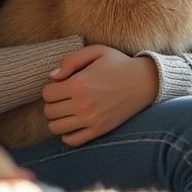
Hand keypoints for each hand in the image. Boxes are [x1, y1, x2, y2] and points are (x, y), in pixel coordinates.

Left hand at [42, 44, 158, 146]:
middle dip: (52, 103)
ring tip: (67, 111)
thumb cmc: (119, 63)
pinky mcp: (99, 130)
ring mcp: (91, 120)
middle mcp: (82, 104)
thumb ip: (71, 60)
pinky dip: (67, 135)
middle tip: (62, 98)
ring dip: (57, 119)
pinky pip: (72, 140)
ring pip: (56, 128)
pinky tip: (73, 124)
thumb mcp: (96, 51)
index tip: (60, 86)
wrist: (145, 81)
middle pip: (49, 111)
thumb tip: (52, 76)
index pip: (47, 93)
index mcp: (79, 83)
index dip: (50, 88)